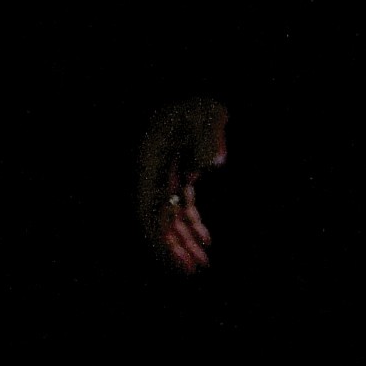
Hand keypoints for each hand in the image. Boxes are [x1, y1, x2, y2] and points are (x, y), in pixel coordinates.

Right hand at [138, 98, 228, 272]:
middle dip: (173, 247)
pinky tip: (206, 241)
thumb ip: (209, 136)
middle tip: (191, 271)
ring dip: (185, 242)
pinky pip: (184, 207)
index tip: (171, 254)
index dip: (157, 234)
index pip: (150, 208)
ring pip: (172, 218)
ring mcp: (166, 177)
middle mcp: (155, 176)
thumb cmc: (197, 103)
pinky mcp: (180, 177)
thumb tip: (215, 164)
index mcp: (153, 164)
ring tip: (201, 264)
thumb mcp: (206, 112)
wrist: (195, 94)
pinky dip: (194, 225)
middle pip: (159, 220)